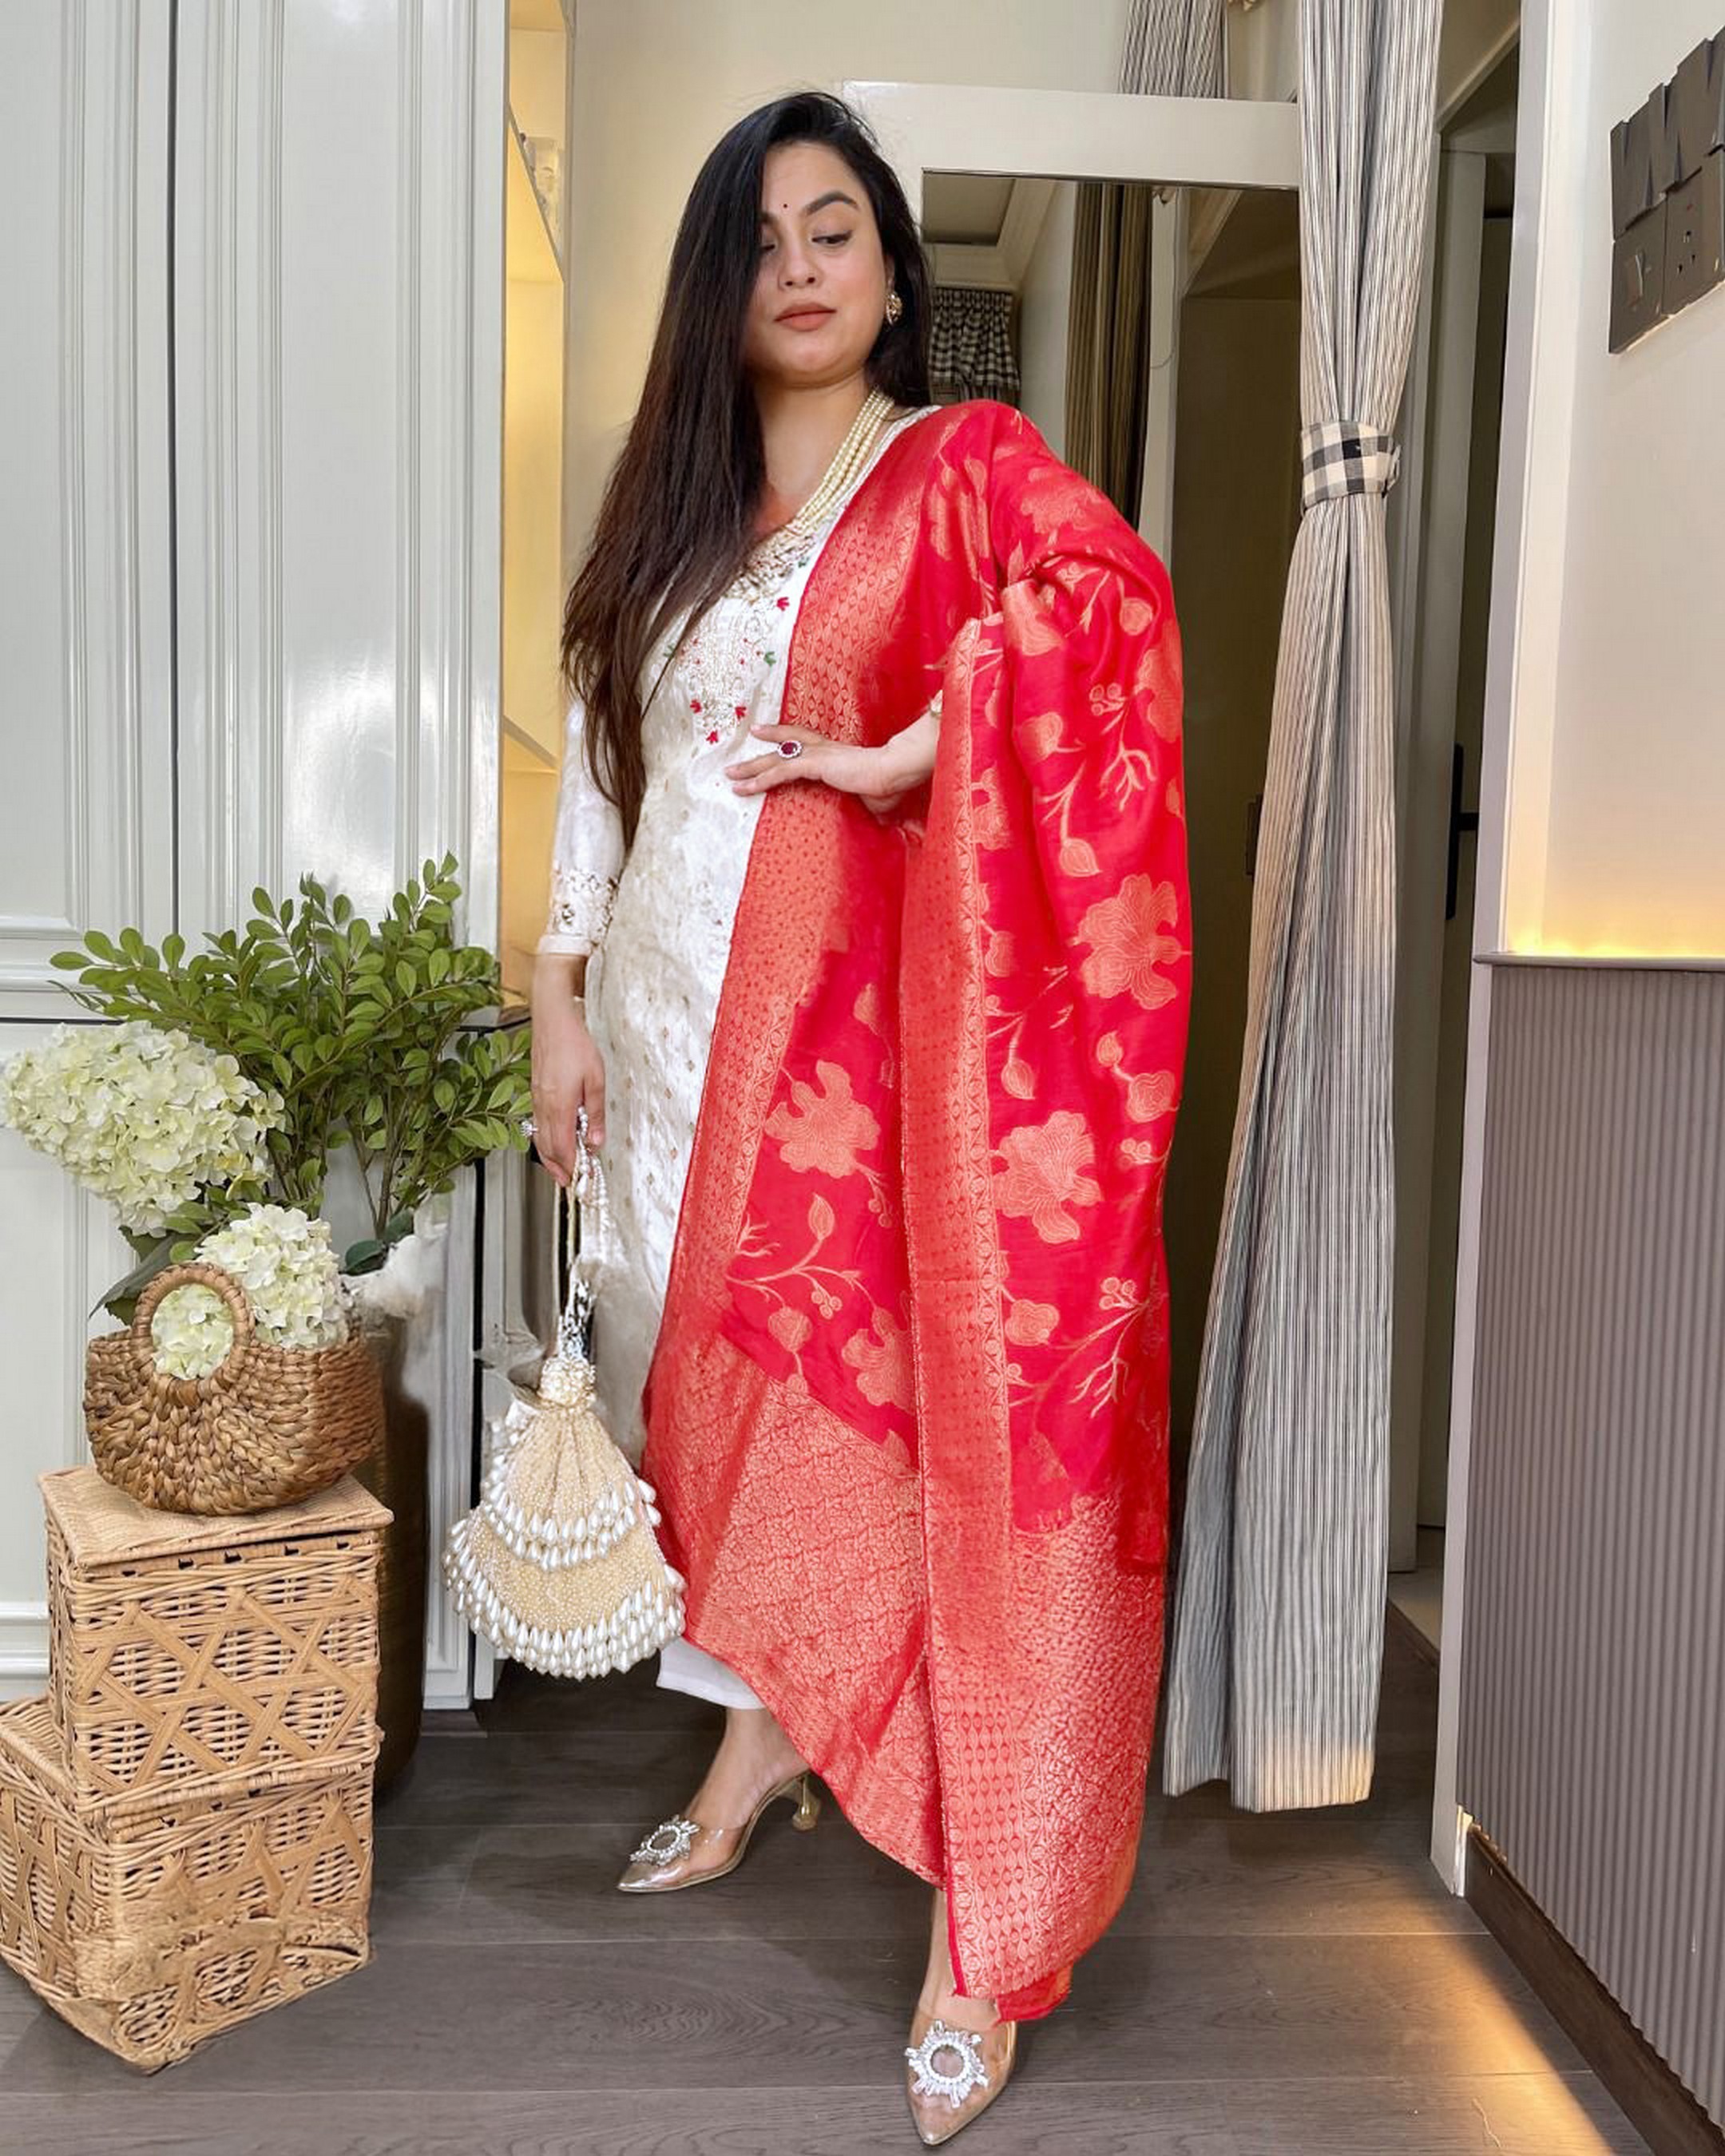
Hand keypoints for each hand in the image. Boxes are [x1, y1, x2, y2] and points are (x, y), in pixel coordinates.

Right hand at [529, 959, 605, 1185]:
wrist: (552, 1021)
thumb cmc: (574, 1045)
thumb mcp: (595, 1081)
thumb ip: (595, 1115)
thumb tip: (595, 1142)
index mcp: (559, 1106)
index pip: (562, 1148)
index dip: (571, 1168)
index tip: (581, 1180)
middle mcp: (543, 1107)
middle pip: (547, 1148)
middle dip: (557, 1169)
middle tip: (568, 1184)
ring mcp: (536, 1100)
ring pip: (539, 1138)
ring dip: (550, 1157)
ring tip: (561, 1170)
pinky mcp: (536, 1093)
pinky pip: (538, 1124)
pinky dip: (545, 1140)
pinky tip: (554, 1141)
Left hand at [725, 715, 935, 815]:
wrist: (894, 772)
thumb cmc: (889, 784)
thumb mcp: (874, 798)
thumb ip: (870, 804)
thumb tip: (881, 818)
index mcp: (836, 754)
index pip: (808, 741)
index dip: (788, 736)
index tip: (772, 733)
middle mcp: (824, 749)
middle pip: (787, 742)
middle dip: (766, 741)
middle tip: (747, 736)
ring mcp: (817, 755)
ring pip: (776, 760)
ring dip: (751, 767)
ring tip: (730, 774)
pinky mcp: (815, 764)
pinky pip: (781, 772)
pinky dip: (761, 780)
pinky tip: (744, 786)